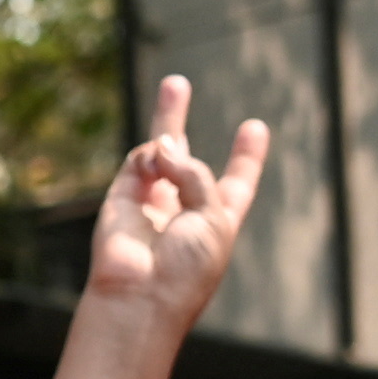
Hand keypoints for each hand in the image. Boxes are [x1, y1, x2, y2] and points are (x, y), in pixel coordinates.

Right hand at [83, 76, 272, 331]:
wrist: (140, 295)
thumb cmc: (187, 268)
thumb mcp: (216, 217)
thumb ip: (196, 174)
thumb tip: (162, 147)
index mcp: (216, 221)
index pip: (236, 182)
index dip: (246, 157)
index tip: (255, 128)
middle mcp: (182, 209)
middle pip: (184, 156)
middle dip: (176, 118)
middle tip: (176, 83)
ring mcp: (149, 202)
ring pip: (157, 150)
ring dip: (170, 121)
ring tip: (176, 88)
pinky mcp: (122, 197)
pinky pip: (139, 160)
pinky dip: (151, 153)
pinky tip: (156, 161)